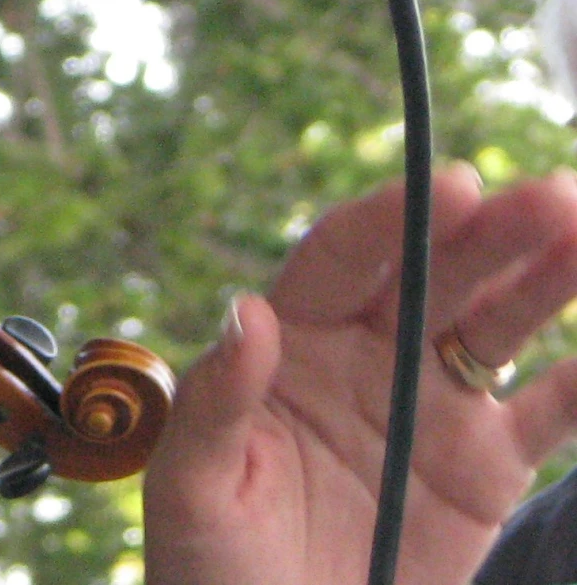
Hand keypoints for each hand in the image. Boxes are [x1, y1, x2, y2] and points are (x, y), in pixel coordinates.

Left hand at [143, 163, 576, 584]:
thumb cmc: (211, 561)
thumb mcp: (192, 483)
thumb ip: (219, 398)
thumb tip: (249, 311)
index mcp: (292, 337)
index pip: (342, 255)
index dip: (394, 218)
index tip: (448, 184)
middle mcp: (365, 351)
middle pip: (432, 273)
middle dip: (490, 230)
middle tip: (551, 195)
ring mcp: (430, 404)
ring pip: (497, 323)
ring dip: (547, 276)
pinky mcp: (482, 469)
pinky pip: (547, 416)